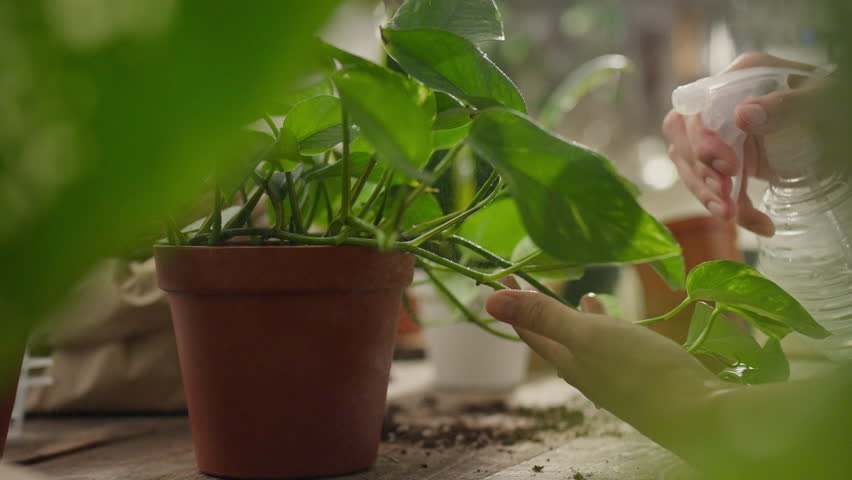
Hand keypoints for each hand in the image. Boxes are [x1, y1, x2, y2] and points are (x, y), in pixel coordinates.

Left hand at [485, 288, 730, 453]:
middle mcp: (586, 372)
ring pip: (587, 343)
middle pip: (555, 337)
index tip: (502, 277)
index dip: (514, 303)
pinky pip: (615, 349)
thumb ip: (544, 317)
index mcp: (568, 361)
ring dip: (579, 318)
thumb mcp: (587, 336)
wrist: (701, 416)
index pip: (530, 329)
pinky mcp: (641, 378)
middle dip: (543, 309)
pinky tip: (624, 322)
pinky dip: (611, 329)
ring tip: (586, 295)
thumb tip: (489, 301)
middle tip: (538, 282)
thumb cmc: (641, 372)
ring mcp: (614, 378)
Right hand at [662, 53, 826, 235]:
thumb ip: (787, 104)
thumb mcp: (821, 100)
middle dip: (699, 171)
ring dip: (707, 194)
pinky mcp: (730, 161)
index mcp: (740, 80)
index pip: (697, 109)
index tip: (729, 166)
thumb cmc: (837, 105)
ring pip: (690, 166)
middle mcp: (722, 105)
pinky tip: (760, 224)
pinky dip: (734, 210)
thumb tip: (743, 115)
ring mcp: (723, 134)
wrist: (842, 125)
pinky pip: (716, 188)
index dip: (702, 139)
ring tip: (732, 215)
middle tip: (725, 194)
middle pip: (683, 138)